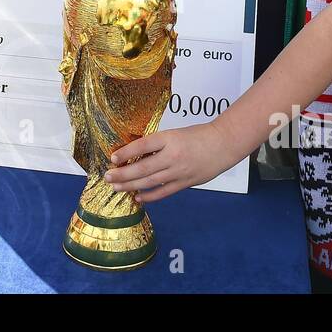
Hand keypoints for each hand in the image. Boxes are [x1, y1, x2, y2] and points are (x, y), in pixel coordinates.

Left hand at [103, 120, 239, 203]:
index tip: (112, 158)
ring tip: (116, 187)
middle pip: (142, 167)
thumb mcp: (175, 134)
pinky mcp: (185, 182)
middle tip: (107, 177)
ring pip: (150, 181)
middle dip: (122, 174)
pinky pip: (163, 191)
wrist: (223, 144)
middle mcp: (172, 155)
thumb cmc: (198, 136)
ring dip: (130, 185)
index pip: (142, 145)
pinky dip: (149, 196)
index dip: (126, 152)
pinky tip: (137, 197)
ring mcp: (179, 171)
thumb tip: (135, 155)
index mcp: (169, 138)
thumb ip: (158, 145)